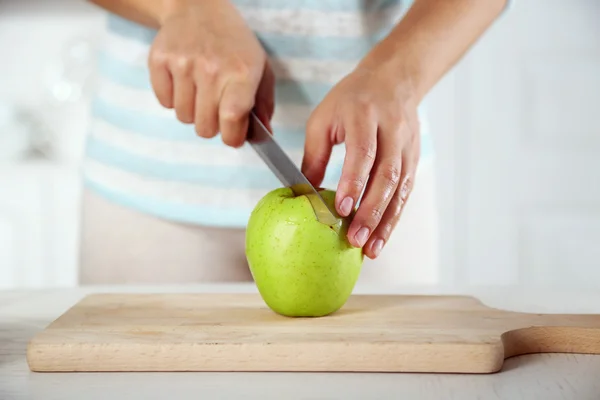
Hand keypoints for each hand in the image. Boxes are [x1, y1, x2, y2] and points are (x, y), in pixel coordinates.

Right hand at [148, 0, 273, 145]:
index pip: (232, 119)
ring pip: (183, 117)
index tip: (234, 136)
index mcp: (241, 73)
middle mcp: (211, 69)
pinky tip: (184, 80)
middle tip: (216, 108)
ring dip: (192, 111)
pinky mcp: (160, 60)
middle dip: (212, 125)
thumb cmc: (234, 44)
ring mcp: (183, 64)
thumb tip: (263, 136)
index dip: (233, 137)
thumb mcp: (260, 67)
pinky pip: (165, 102)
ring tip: (200, 90)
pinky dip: (174, 98)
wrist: (198, 7)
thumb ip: (263, 104)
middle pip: (205, 127)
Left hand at [301, 60, 420, 258]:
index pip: (363, 152)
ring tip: (370, 249)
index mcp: (365, 115)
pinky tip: (382, 237)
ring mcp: (408, 146)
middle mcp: (392, 131)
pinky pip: (405, 192)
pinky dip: (394, 216)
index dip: (354, 181)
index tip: (342, 208)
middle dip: (371, 211)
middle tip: (355, 239)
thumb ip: (315, 155)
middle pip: (386, 175)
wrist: (394, 80)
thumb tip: (305, 194)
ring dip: (386, 222)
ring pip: (400, 189)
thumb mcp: (324, 118)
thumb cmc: (352, 99)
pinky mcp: (414, 159)